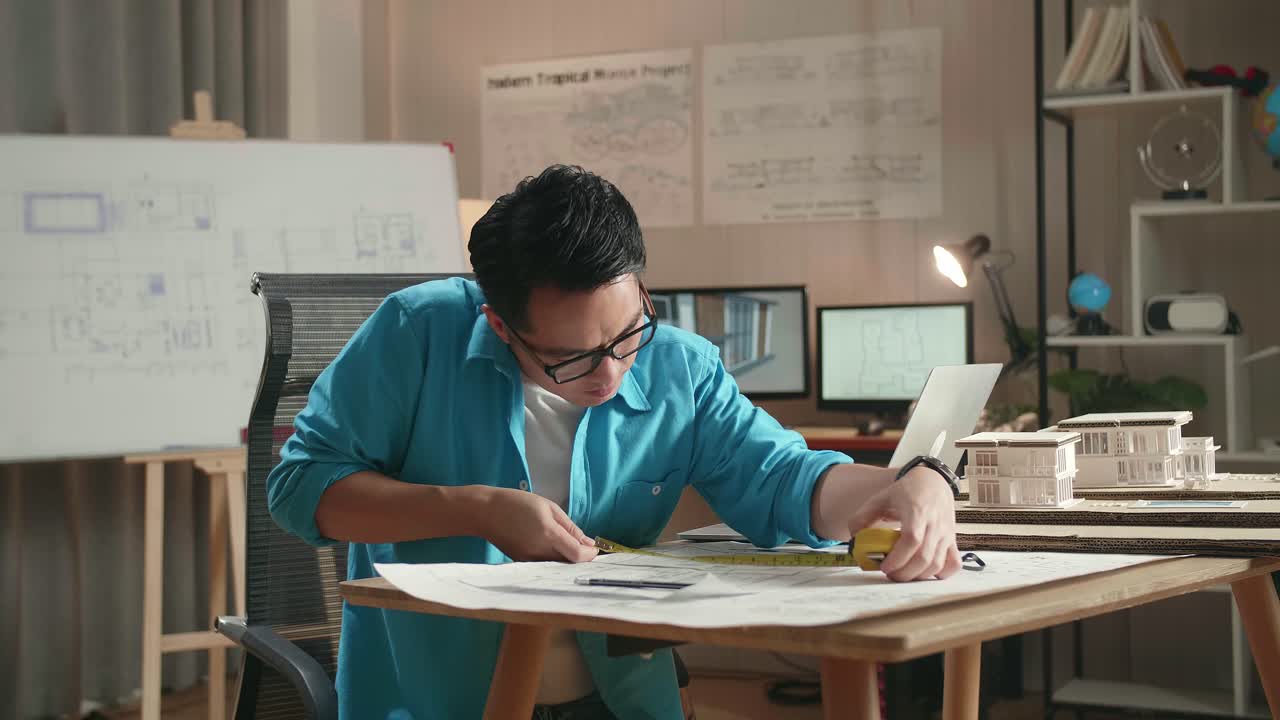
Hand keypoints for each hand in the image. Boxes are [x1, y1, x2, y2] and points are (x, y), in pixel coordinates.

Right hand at [479, 487, 598, 562]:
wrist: (486, 512)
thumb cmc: (517, 504)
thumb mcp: (549, 507)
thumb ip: (570, 527)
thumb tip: (588, 543)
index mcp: (548, 534)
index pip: (577, 554)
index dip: (590, 554)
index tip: (595, 549)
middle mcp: (539, 551)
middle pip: (569, 562)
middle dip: (580, 556)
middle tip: (585, 545)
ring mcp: (529, 559)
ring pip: (557, 565)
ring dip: (567, 558)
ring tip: (567, 544)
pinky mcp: (522, 562)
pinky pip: (545, 564)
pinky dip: (554, 558)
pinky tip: (552, 547)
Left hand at [847, 467, 961, 581]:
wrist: (933, 482)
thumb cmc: (906, 492)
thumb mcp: (880, 498)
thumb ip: (862, 517)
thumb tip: (855, 539)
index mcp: (916, 511)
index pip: (912, 539)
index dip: (898, 558)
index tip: (884, 566)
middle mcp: (935, 523)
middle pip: (924, 557)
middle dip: (904, 572)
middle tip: (889, 574)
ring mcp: (946, 533)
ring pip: (937, 564)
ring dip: (918, 576)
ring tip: (902, 573)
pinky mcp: (953, 540)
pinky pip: (954, 564)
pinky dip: (941, 574)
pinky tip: (925, 572)